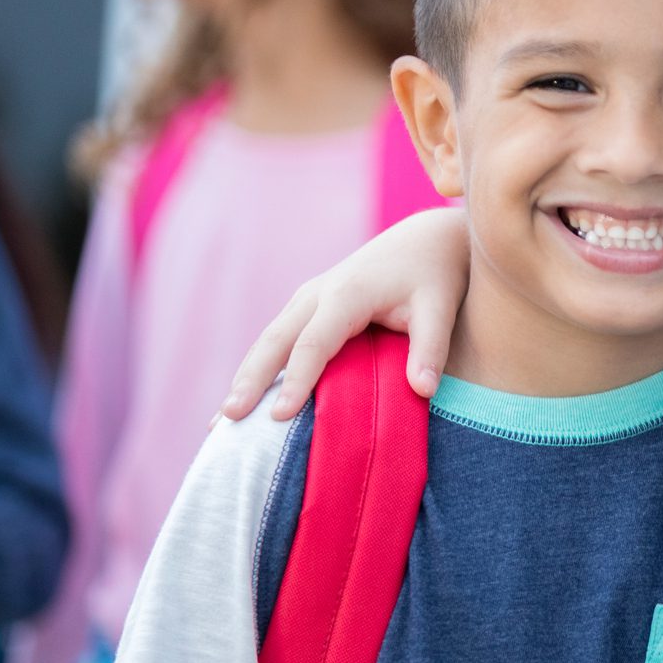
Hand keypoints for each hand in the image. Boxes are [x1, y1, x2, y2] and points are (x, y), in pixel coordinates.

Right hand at [219, 207, 469, 420]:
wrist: (422, 241)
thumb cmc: (432, 276)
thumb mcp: (439, 308)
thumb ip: (431, 349)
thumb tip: (424, 390)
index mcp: (346, 294)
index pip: (314, 344)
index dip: (296, 380)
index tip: (280, 417)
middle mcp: (317, 294)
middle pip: (275, 341)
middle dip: (250, 380)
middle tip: (228, 420)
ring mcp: (307, 300)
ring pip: (268, 340)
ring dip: (245, 377)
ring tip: (223, 420)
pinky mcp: (307, 308)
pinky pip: (277, 340)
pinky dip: (257, 368)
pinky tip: (245, 398)